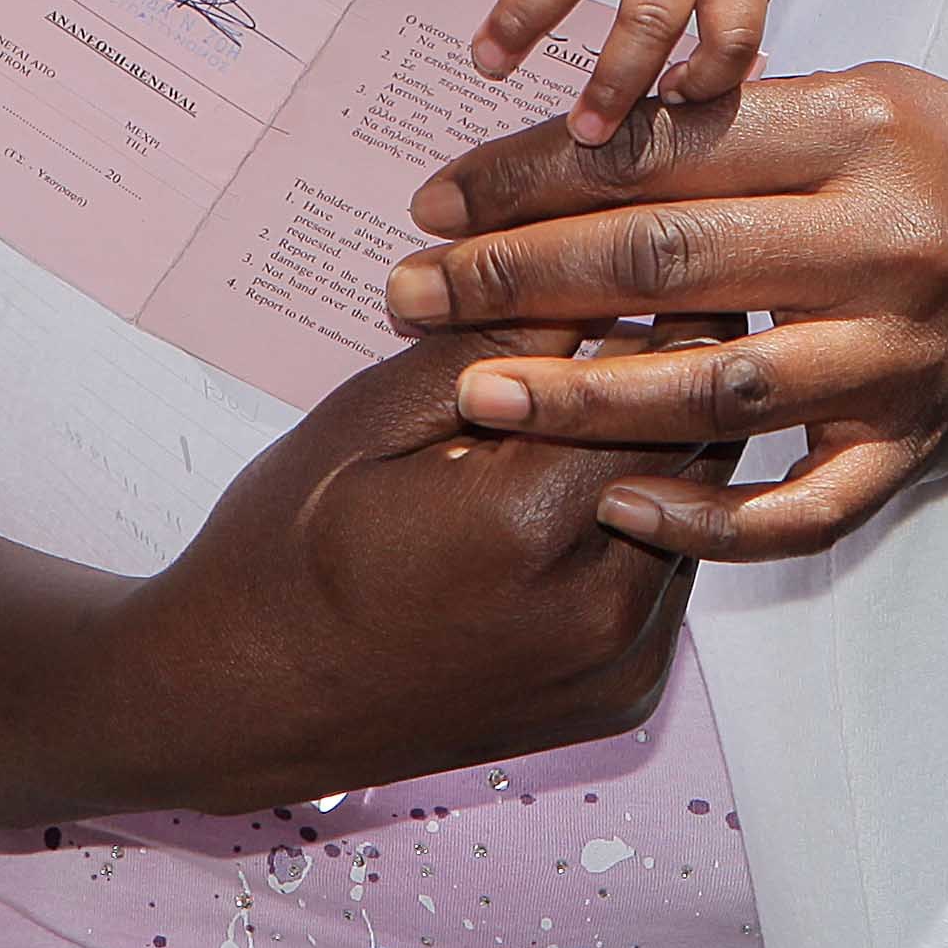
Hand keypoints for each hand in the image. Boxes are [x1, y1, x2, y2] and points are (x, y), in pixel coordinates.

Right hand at [116, 314, 743, 810]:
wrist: (247, 703)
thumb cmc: (289, 547)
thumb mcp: (375, 415)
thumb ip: (495, 341)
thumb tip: (592, 263)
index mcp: (527, 525)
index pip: (658, 378)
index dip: (671, 297)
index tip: (660, 244)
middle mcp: (596, 610)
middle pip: (699, 443)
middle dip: (680, 360)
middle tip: (654, 290)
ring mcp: (616, 666)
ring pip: (696, 505)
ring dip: (668, 436)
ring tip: (618, 374)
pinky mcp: (621, 695)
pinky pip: (670, 572)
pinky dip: (648, 510)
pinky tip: (591, 469)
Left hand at [384, 71, 947, 563]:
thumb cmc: (945, 162)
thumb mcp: (858, 95)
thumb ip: (735, 116)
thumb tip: (580, 127)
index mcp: (856, 132)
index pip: (665, 151)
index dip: (537, 175)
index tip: (435, 200)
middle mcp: (879, 244)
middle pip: (672, 261)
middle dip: (524, 278)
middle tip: (412, 293)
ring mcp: (896, 359)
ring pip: (717, 389)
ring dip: (585, 398)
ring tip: (474, 395)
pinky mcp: (909, 449)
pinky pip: (800, 508)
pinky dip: (708, 519)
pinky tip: (617, 507)